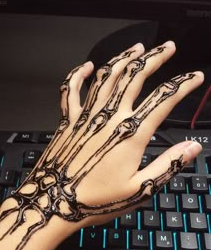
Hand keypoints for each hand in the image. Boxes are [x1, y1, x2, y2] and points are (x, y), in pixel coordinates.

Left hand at [0, 41, 203, 249]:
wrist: (54, 202)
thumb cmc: (94, 199)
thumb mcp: (139, 188)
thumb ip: (167, 164)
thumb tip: (192, 148)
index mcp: (130, 134)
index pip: (163, 100)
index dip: (183, 85)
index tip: (194, 78)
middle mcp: (109, 118)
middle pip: (136, 76)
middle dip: (155, 58)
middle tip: (168, 48)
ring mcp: (87, 116)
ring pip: (108, 76)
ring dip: (124, 58)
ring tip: (138, 47)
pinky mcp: (68, 120)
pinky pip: (71, 90)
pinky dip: (78, 75)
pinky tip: (86, 66)